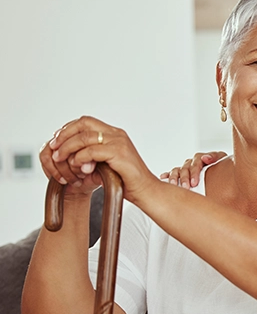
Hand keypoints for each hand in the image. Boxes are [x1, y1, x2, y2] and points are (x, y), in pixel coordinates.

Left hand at [43, 116, 158, 202]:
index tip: (57, 142)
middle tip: (54, 148)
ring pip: (85, 136)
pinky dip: (80, 158)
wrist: (145, 190)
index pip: (86, 122)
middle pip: (84, 123)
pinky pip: (92, 151)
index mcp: (114, 134)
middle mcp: (117, 134)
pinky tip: (78, 167)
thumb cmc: (127, 181)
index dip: (68, 129)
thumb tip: (69, 156)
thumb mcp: (105, 164)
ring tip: (60, 159)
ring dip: (68, 148)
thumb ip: (91, 156)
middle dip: (64, 135)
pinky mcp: (119, 153)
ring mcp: (119, 142)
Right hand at [159, 151, 225, 187]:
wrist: (222, 172)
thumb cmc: (222, 166)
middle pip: (185, 168)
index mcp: (200, 158)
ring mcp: (185, 168)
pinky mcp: (180, 174)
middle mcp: (191, 163)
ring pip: (177, 171)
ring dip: (174, 178)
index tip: (194, 182)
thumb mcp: (222, 159)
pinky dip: (166, 175)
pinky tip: (163, 178)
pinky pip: (171, 173)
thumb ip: (215, 157)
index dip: (194, 172)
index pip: (196, 163)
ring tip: (174, 186)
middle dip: (185, 178)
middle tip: (186, 188)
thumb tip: (205, 158)